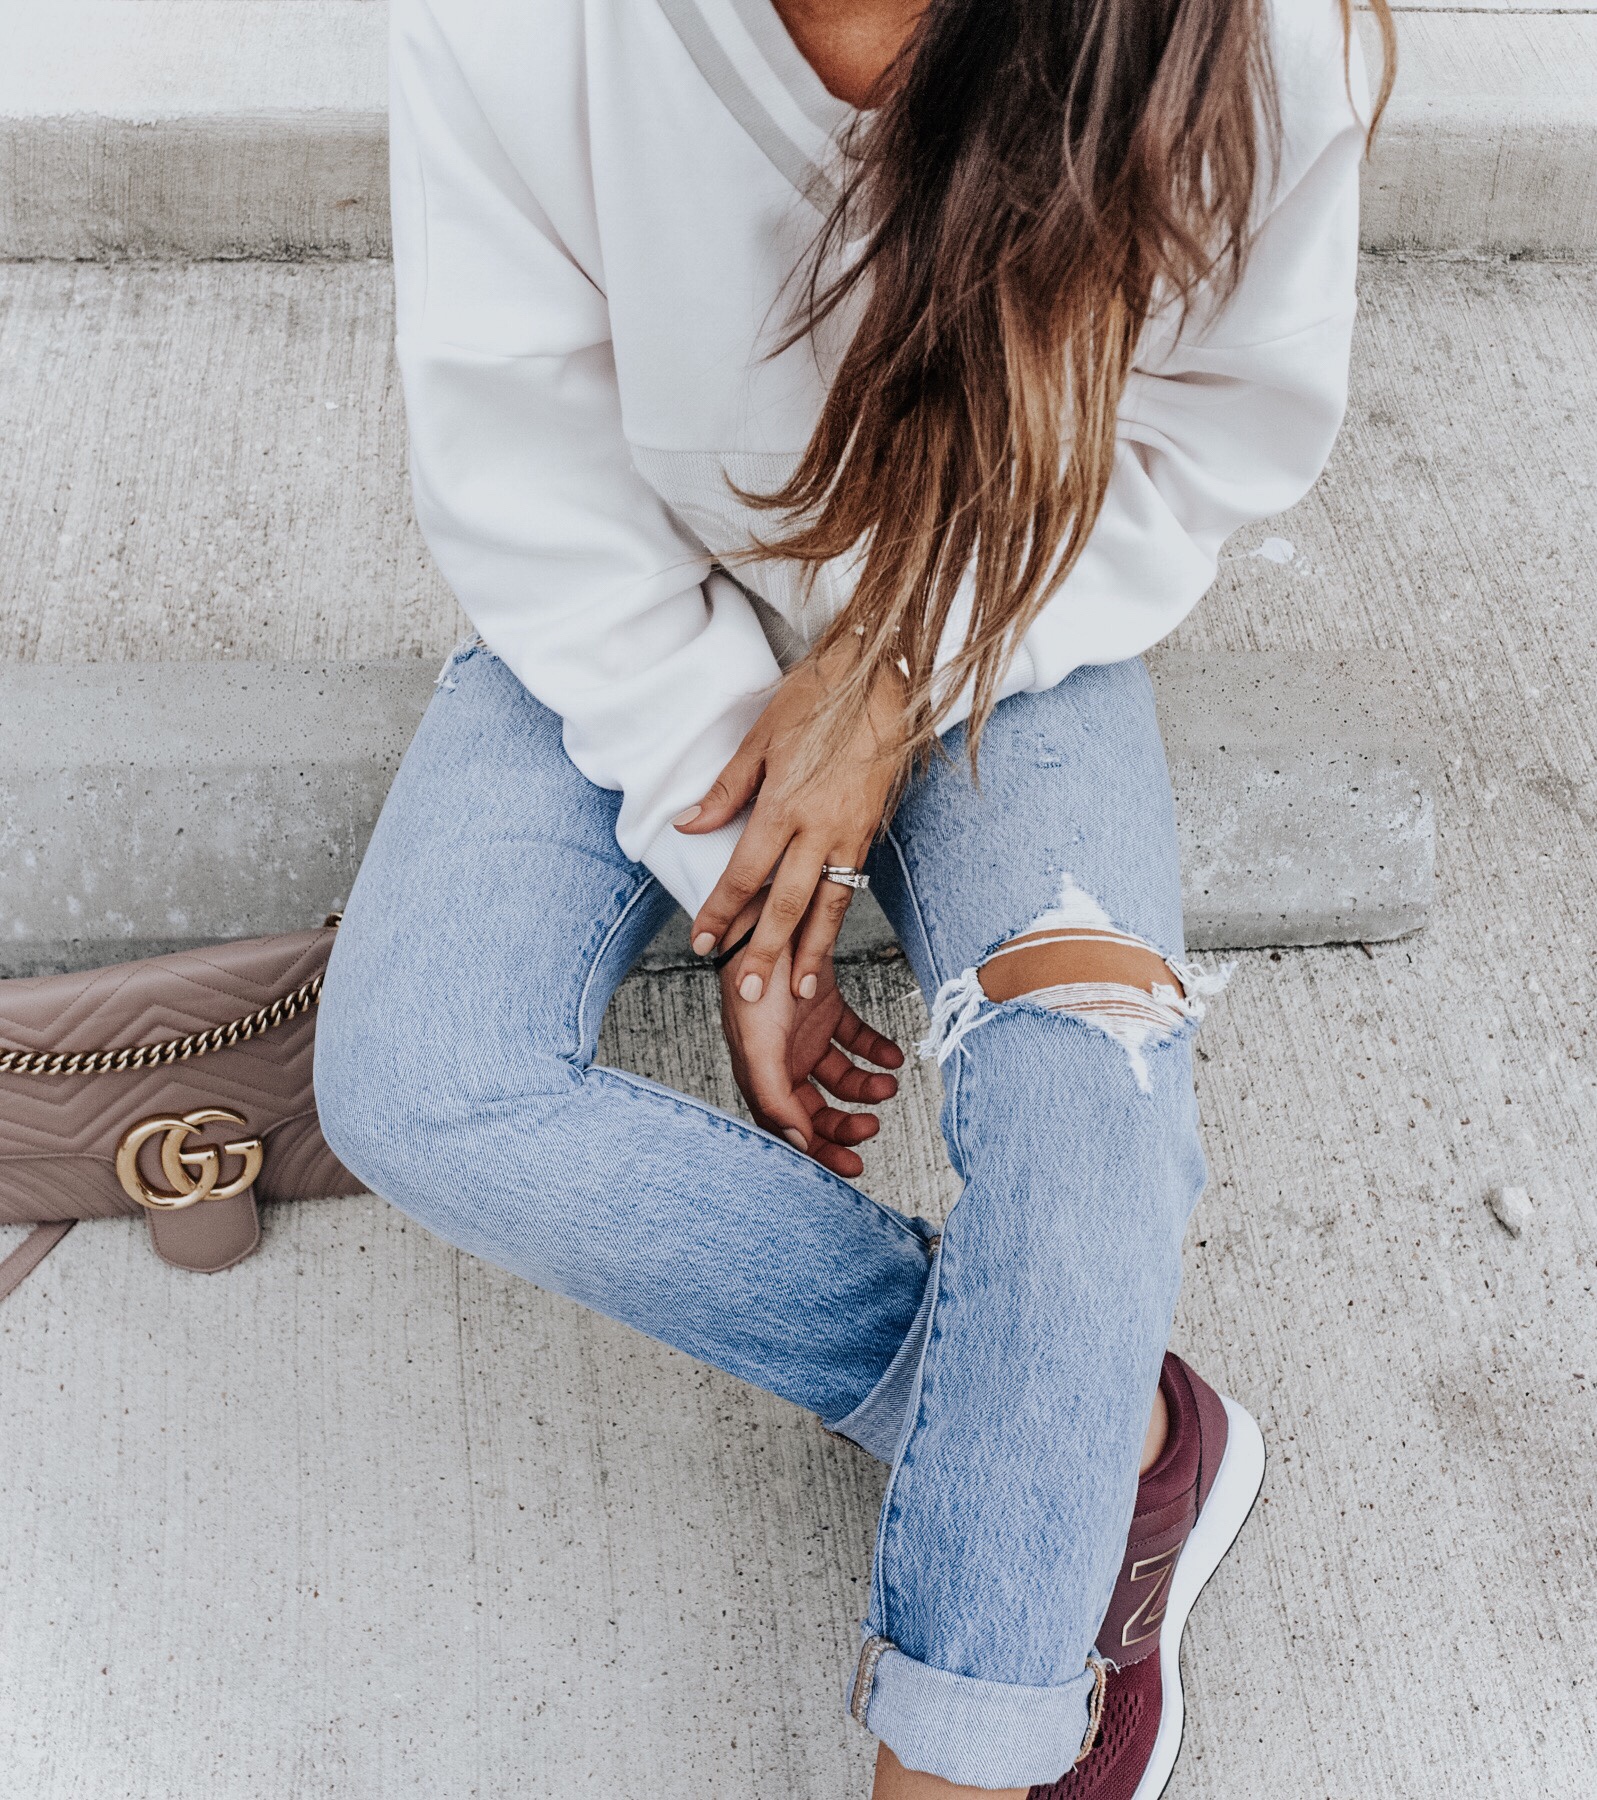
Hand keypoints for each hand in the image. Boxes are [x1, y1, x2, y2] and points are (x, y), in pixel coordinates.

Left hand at [674, 650, 905, 1002]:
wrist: (884, 678)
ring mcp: (850, 835)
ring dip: (810, 951)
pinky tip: (823, 943)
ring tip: (797, 989)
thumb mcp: (761, 737)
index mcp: (784, 805)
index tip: (701, 943)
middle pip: (786, 904)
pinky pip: (849, 886)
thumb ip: (727, 789)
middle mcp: (819, 829)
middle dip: (764, 952)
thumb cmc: (818, 698)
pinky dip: (834, 919)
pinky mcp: (871, 833)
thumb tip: (688, 824)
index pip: (745, 873)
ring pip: (827, 906)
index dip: (721, 912)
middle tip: (747, 993)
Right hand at [716, 895, 903, 1177]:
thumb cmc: (751, 983)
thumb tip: (801, 1144)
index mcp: (761, 1076)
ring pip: (842, 1076)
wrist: (763, 919)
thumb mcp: (758, 1048)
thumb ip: (776, 1100)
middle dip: (846, 1124)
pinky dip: (877, 1049)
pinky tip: (893, 1057)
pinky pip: (857, 1037)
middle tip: (873, 1127)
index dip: (820, 1151)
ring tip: (887, 1084)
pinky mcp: (827, 1007)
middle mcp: (783, 1060)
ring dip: (866, 1087)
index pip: (791, 1128)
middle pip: (819, 1109)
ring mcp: (806, 1034)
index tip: (854, 1166)